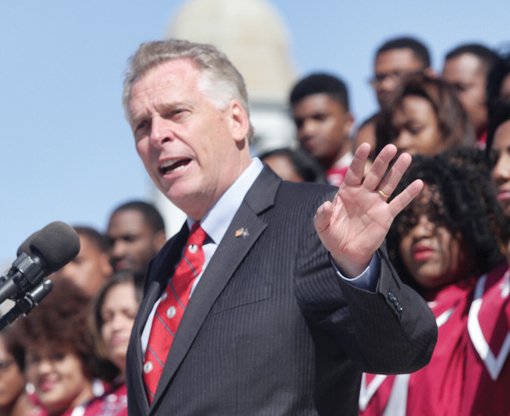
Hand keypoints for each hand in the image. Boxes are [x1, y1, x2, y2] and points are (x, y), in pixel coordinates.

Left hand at [315, 143, 422, 276]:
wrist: (346, 253)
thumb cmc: (333, 236)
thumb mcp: (322, 227)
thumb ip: (322, 215)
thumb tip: (326, 205)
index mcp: (346, 192)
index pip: (354, 172)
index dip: (359, 159)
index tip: (366, 145)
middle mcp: (363, 194)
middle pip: (374, 174)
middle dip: (382, 161)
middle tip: (391, 147)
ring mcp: (375, 203)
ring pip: (388, 184)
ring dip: (397, 171)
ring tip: (406, 156)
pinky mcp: (386, 216)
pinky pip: (398, 203)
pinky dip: (408, 194)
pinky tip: (419, 183)